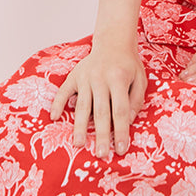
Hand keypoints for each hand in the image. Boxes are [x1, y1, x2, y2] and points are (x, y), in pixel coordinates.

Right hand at [49, 35, 146, 157]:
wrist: (113, 41)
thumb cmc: (128, 64)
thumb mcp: (140, 79)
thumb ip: (135, 101)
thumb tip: (127, 122)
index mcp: (119, 79)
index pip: (120, 110)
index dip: (121, 131)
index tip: (121, 149)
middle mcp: (101, 78)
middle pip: (101, 112)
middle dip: (101, 135)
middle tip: (100, 154)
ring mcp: (85, 77)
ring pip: (82, 105)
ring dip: (80, 126)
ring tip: (78, 144)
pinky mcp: (74, 75)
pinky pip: (64, 91)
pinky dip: (58, 104)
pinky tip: (55, 117)